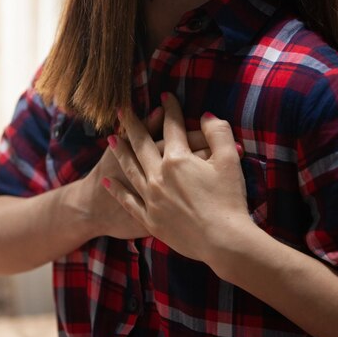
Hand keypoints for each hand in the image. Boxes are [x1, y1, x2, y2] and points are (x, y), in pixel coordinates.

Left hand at [103, 93, 252, 263]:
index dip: (171, 109)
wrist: (223, 241)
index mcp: (177, 159)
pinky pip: (128, 201)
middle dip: (133, 124)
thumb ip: (219, 133)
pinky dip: (117, 190)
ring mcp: (151, 198)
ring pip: (130, 169)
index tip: (166, 95)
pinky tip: (108, 181)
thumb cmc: (229, 200)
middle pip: (142, 144)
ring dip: (120, 152)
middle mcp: (158, 175)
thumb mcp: (230, 161)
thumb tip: (206, 116)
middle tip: (122, 110)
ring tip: (110, 139)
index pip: (173, 126)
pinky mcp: (150, 219)